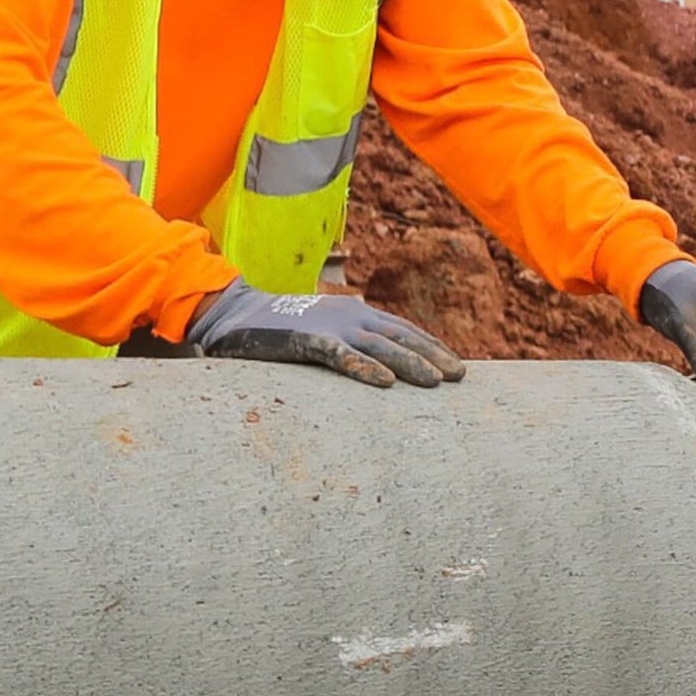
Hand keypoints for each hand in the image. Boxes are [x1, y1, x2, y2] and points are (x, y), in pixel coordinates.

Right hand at [183, 279, 464, 388]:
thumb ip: (349, 344)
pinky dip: (364, 369)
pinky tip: (385, 384)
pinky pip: (341, 357)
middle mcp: (351, 318)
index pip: (404, 330)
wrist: (234, 311)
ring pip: (380, 348)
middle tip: (460, 377)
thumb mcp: (324, 330)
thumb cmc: (282, 326)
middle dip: (433, 356)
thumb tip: (376, 366)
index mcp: (357, 314)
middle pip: (401, 338)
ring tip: (436, 382)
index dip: (431, 346)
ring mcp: (331, 328)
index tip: (456, 364)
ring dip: (410, 364)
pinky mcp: (306, 341)